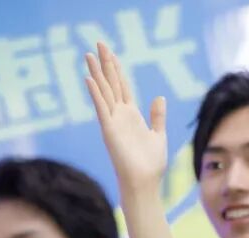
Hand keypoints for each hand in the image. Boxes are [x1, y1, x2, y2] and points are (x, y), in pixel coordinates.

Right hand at [84, 42, 167, 193]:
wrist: (145, 183)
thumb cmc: (151, 164)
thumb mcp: (158, 135)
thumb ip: (157, 116)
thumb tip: (160, 96)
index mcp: (132, 115)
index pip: (122, 86)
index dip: (117, 68)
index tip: (110, 52)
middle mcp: (120, 115)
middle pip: (111, 83)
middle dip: (105, 64)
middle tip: (98, 43)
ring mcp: (113, 122)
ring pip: (104, 92)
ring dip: (96, 73)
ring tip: (88, 54)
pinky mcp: (109, 130)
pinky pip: (101, 108)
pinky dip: (96, 94)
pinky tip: (90, 79)